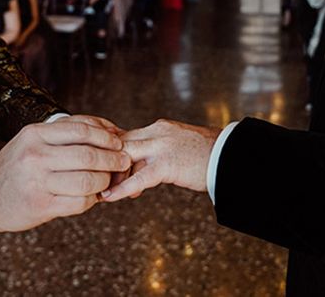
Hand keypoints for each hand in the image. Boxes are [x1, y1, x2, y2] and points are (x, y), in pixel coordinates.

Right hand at [0, 115, 129, 236]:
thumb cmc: (17, 165)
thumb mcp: (34, 140)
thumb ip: (68, 133)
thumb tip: (110, 130)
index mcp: (35, 134)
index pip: (82, 129)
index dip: (106, 136)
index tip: (118, 142)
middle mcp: (35, 156)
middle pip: (89, 156)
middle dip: (113, 160)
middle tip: (123, 162)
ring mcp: (37, 182)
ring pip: (88, 181)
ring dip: (105, 181)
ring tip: (108, 180)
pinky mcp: (40, 206)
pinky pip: (79, 203)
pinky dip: (92, 199)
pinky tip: (91, 196)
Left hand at [101, 119, 219, 201]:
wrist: (229, 156)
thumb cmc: (206, 155)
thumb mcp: (178, 146)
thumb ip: (157, 153)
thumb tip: (138, 172)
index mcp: (159, 127)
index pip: (125, 135)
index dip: (110, 150)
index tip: (98, 162)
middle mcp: (157, 132)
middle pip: (120, 144)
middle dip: (106, 162)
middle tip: (96, 179)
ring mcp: (161, 146)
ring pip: (125, 157)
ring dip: (111, 175)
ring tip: (100, 190)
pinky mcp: (167, 164)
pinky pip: (138, 178)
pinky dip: (121, 189)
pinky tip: (109, 198)